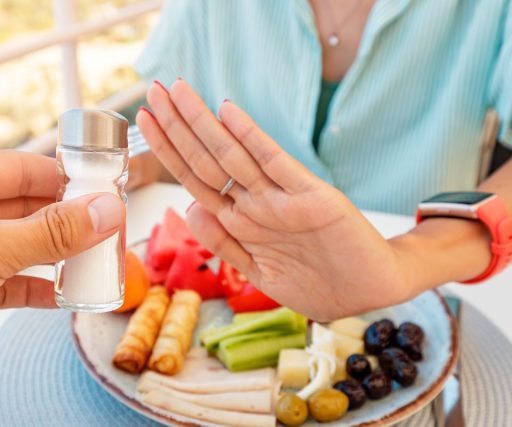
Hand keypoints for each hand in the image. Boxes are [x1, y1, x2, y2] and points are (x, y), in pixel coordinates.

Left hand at [136, 80, 416, 320]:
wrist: (372, 291)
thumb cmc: (318, 282)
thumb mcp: (261, 271)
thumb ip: (225, 244)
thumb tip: (188, 207)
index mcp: (243, 221)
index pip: (195, 178)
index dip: (168, 150)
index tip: (145, 122)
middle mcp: (257, 204)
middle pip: (207, 160)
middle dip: (176, 127)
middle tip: (153, 91)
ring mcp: (283, 199)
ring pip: (233, 157)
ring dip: (201, 125)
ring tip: (176, 91)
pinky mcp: (314, 198)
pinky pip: (276, 165)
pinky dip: (253, 139)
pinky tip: (229, 112)